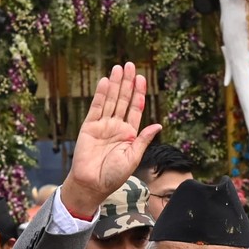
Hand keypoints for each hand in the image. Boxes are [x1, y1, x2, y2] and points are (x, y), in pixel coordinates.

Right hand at [59, 63, 161, 216]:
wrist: (92, 184)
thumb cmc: (114, 175)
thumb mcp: (133, 158)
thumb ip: (143, 139)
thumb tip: (158, 125)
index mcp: (130, 134)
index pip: (136, 109)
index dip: (139, 93)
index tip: (142, 78)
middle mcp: (117, 126)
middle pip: (123, 100)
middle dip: (127, 83)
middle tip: (130, 65)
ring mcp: (103, 125)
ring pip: (111, 100)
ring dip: (115, 84)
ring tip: (118, 68)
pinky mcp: (89, 126)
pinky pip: (96, 107)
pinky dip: (101, 95)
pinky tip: (106, 82)